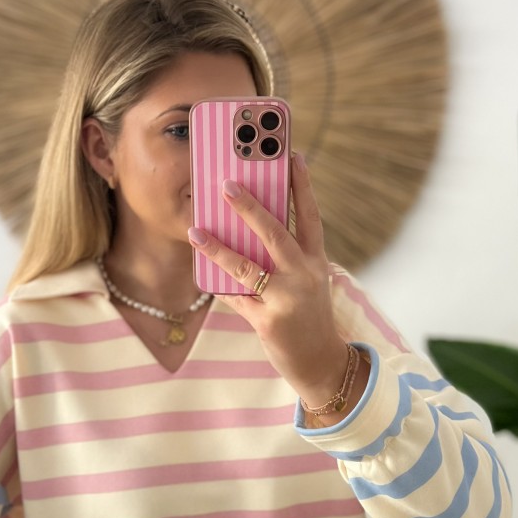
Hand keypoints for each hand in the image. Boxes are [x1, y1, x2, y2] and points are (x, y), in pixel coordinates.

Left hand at [187, 151, 350, 408]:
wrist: (322, 363)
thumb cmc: (308, 316)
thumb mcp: (307, 281)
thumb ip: (284, 257)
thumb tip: (245, 228)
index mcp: (316, 261)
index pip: (310, 216)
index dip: (302, 185)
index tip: (293, 155)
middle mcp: (304, 276)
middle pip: (276, 233)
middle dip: (250, 207)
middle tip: (227, 184)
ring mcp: (286, 299)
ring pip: (247, 267)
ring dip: (218, 247)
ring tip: (196, 230)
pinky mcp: (268, 321)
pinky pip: (235, 298)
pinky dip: (217, 284)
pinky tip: (201, 270)